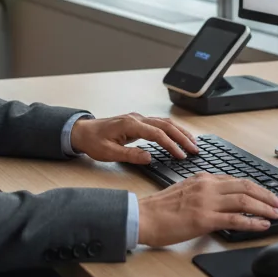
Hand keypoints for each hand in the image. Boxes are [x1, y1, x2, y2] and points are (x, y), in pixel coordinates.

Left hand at [69, 112, 200, 162]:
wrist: (82, 131)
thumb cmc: (93, 142)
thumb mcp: (109, 153)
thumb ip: (129, 155)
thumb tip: (149, 158)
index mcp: (130, 124)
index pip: (157, 134)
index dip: (171, 145)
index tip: (181, 155)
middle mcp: (137, 118)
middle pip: (165, 125)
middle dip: (182, 137)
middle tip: (195, 149)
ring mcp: (138, 119)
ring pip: (164, 122)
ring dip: (179, 132)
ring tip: (192, 143)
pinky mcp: (138, 122)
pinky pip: (159, 124)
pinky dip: (171, 130)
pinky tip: (178, 136)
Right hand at [137, 174, 277, 247]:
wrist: (143, 216)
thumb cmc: (160, 208)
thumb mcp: (185, 191)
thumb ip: (204, 192)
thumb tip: (222, 201)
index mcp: (203, 179)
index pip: (236, 180)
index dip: (255, 188)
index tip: (267, 195)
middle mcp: (207, 186)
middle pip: (245, 187)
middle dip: (266, 196)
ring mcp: (207, 202)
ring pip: (244, 200)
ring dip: (264, 207)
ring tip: (276, 214)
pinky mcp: (204, 219)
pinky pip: (235, 220)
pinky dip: (252, 222)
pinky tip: (262, 226)